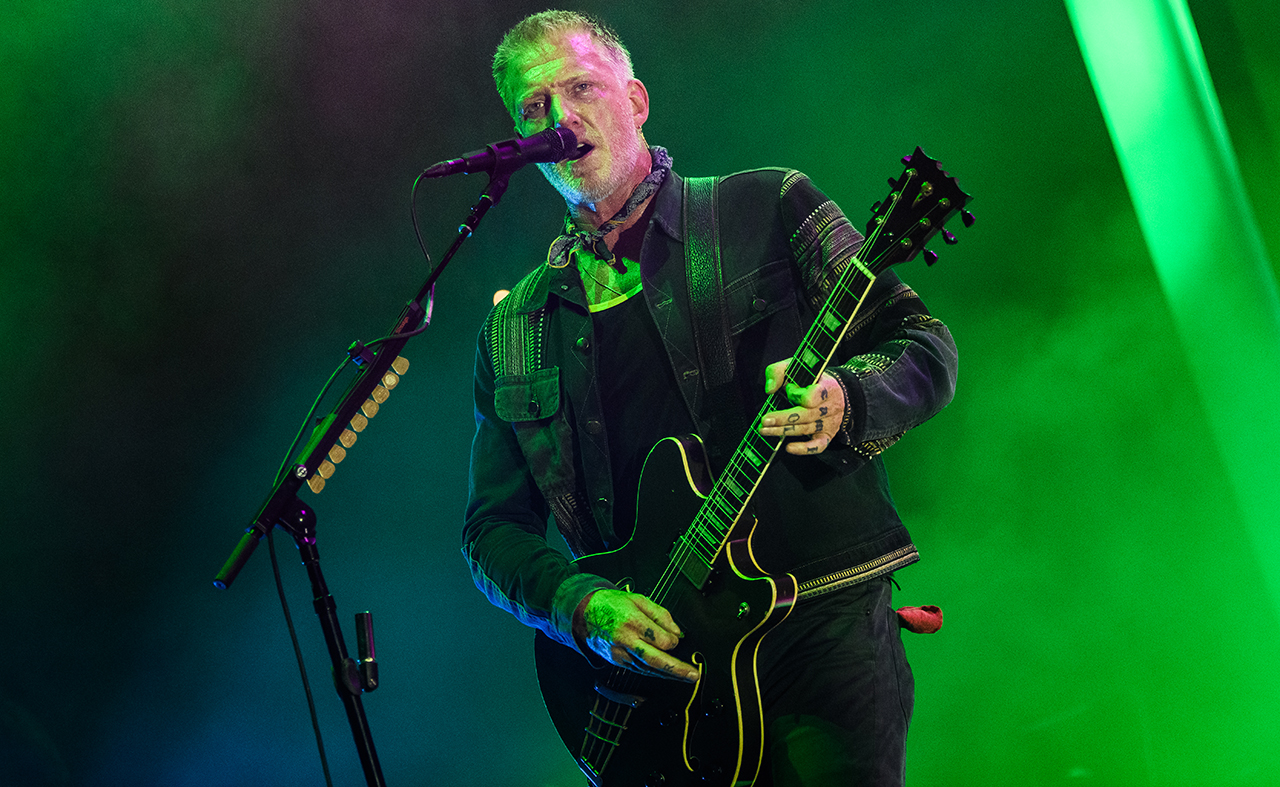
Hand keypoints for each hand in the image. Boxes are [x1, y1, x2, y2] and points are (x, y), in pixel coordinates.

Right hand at [575, 589, 699, 682]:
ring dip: (668, 674)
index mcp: (631, 621)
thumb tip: (676, 632)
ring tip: (685, 677)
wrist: (584, 613)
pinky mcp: (616, 661)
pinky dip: (654, 672)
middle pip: (655, 660)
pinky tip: (666, 673)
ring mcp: (619, 653)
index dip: (673, 640)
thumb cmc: (611, 604)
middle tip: (693, 675)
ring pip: (647, 669)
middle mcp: (625, 640)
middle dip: (676, 669)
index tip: (677, 638)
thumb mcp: (638, 599)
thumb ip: (660, 614)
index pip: (660, 639)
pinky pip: (639, 669)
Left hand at [758, 358, 844, 455]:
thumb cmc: (812, 379)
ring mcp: (829, 423)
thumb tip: (769, 389)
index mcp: (826, 387)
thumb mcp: (796, 366)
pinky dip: (804, 449)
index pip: (812, 395)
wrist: (837, 391)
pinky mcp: (827, 435)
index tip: (788, 390)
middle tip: (764, 420)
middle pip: (805, 415)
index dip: (797, 394)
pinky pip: (818, 446)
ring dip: (782, 431)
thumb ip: (779, 371)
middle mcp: (829, 407)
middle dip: (782, 418)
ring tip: (764, 430)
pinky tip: (788, 448)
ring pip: (805, 429)